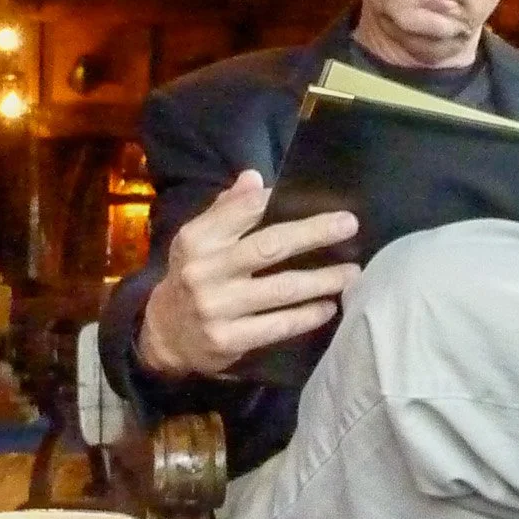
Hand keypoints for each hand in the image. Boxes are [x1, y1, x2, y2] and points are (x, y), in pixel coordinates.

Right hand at [137, 171, 359, 376]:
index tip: (318, 197)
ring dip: (323, 279)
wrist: (165, 335)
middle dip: (314, 233)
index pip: (245, 210)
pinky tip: (329, 307)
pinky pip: (278, 326)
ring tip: (353, 272)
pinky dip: (307, 316)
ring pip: (281, 289)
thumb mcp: (198, 240)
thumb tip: (255, 177)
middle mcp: (205, 271)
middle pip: (269, 246)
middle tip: (349, 225)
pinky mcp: (228, 340)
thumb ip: (227, 209)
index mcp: (197, 239)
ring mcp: (217, 308)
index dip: (281, 201)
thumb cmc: (194, 277)